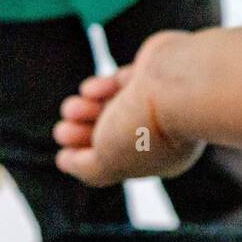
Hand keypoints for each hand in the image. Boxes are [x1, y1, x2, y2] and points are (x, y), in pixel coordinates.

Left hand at [54, 32, 204, 186]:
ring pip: (111, 107)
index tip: (67, 153)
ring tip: (73, 108)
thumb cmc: (146, 129)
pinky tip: (93, 90)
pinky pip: (118, 82)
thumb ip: (85, 168)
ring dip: (85, 109)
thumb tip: (66, 161)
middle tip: (64, 131)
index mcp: (160, 159)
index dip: (85, 158)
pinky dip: (100, 87)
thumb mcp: (109, 163)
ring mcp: (156, 102)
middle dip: (80, 133)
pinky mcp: (151, 73)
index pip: (116, 161)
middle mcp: (161, 132)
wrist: (177, 85)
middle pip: (111, 134)